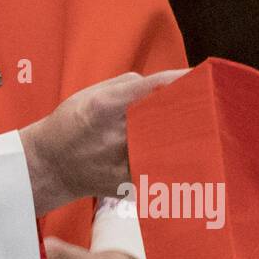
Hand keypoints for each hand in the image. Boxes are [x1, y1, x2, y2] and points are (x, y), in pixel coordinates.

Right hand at [20, 69, 187, 214]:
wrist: (50, 165)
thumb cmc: (70, 123)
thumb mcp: (90, 94)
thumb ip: (126, 85)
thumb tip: (160, 84)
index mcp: (104, 106)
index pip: (153, 88)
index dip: (181, 80)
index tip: (201, 76)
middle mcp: (115, 134)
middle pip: (166, 118)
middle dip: (190, 109)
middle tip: (208, 103)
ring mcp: (121, 161)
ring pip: (167, 146)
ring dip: (187, 136)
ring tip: (201, 128)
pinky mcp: (127, 182)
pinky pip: (159, 168)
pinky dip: (173, 160)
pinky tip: (184, 154)